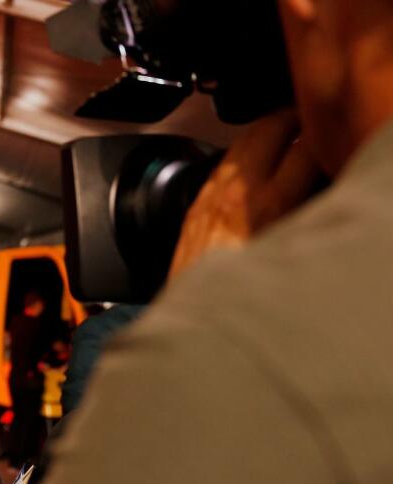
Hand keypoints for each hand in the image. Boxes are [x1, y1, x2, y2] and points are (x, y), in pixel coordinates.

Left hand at [168, 109, 322, 280]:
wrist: (197, 320)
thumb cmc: (247, 295)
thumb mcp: (289, 249)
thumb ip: (306, 213)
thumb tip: (321, 189)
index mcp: (270, 203)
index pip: (305, 147)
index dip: (323, 136)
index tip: (333, 135)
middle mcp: (238, 193)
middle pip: (268, 129)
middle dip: (292, 117)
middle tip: (310, 118)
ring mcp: (212, 196)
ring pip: (241, 142)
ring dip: (265, 132)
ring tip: (286, 133)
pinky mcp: (196, 206)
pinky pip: (222, 165)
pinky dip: (242, 155)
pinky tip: (253, 163)